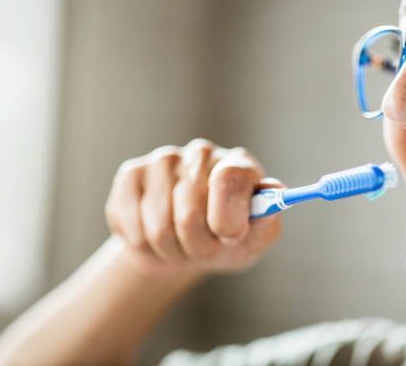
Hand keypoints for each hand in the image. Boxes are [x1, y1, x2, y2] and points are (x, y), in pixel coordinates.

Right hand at [105, 139, 283, 278]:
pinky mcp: (131, 175)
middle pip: (190, 211)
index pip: (228, 179)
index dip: (226, 217)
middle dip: (199, 247)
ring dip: (171, 251)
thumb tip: (274, 192)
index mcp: (238, 165)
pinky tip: (156, 238)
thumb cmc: (228, 240)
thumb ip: (267, 219)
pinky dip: (145, 248)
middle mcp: (201, 154)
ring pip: (158, 226)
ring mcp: (163, 161)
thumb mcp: (256, 238)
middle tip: (206, 251)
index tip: (230, 237)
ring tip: (182, 246)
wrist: (189, 245)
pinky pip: (132, 227)